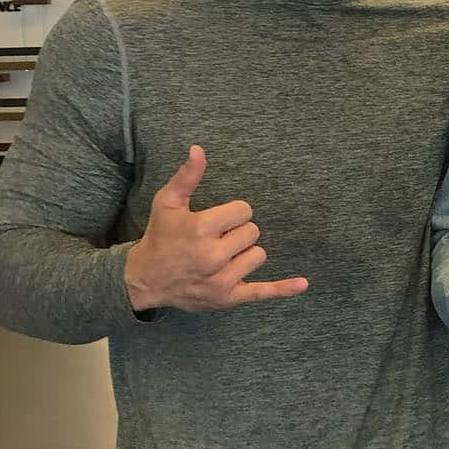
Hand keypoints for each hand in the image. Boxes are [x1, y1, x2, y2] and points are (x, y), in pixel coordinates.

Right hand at [124, 146, 309, 312]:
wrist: (145, 279)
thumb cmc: (160, 236)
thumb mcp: (167, 202)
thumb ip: (187, 176)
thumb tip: (199, 150)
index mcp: (200, 229)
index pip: (244, 211)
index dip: (233, 213)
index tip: (216, 220)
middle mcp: (212, 256)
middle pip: (253, 232)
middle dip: (238, 232)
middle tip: (216, 239)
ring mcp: (221, 280)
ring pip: (258, 255)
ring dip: (245, 253)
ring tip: (221, 256)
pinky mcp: (228, 298)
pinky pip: (262, 292)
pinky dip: (282, 288)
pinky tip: (302, 284)